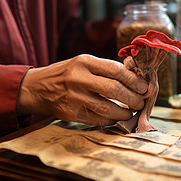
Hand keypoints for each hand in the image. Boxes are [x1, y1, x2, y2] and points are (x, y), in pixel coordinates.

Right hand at [16, 54, 147, 125]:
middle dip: (132, 98)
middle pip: (113, 89)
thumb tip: (135, 80)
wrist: (36, 87)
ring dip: (124, 112)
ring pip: (107, 107)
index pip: (115, 70)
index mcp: (84, 61)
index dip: (134, 80)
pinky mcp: (70, 113)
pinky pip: (97, 119)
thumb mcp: (82, 63)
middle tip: (141, 102)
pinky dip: (110, 119)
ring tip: (131, 111)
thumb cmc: (66, 74)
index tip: (144, 87)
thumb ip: (104, 69)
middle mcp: (78, 78)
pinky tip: (116, 118)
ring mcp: (73, 97)